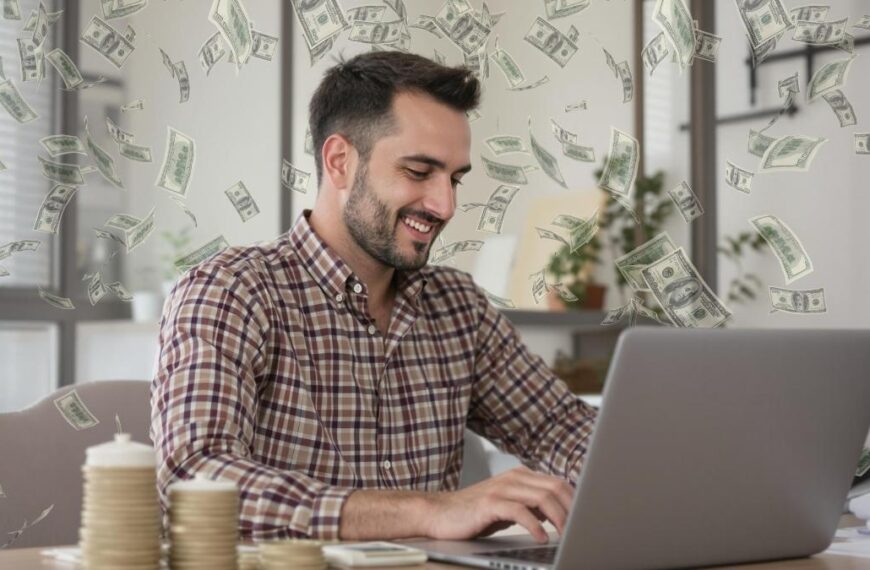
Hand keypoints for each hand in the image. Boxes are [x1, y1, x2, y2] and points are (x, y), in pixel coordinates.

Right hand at [423, 465, 573, 543]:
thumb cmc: (474, 513)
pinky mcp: (489, 503)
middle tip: (580, 529)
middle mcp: (513, 477)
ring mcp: (501, 488)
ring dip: (559, 518)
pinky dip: (535, 525)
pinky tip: (540, 537)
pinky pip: (520, 511)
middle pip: (555, 487)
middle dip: (572, 509)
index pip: (558, 483)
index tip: (586, 518)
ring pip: (542, 497)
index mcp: (520, 476)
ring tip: (566, 535)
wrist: (439, 513)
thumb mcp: (509, 507)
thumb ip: (532, 506)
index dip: (576, 501)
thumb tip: (560, 514)